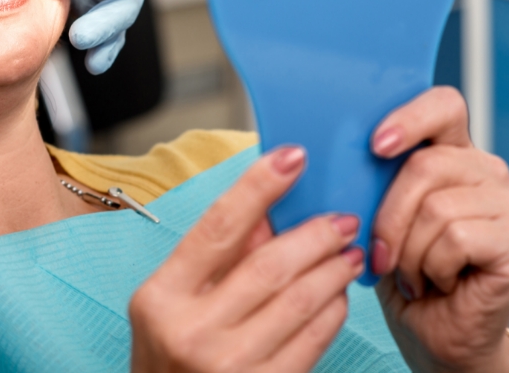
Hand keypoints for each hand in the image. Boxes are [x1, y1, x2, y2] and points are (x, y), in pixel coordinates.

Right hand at [130, 147, 364, 371]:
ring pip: (299, 302)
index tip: (292, 157)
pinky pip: (312, 341)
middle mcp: (191, 331)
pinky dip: (332, 312)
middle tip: (341, 219)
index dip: (258, 186)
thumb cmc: (169, 360)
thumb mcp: (171, 304)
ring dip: (333, 270)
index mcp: (160, 297)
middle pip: (269, 264)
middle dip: (315, 234)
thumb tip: (267, 209)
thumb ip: (215, 257)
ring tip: (348, 253)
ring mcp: (228, 365)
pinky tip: (337, 295)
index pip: (218, 227)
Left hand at [370, 87, 508, 371]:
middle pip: (426, 164)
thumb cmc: (398, 271)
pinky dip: (432, 267)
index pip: (443, 105)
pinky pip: (457, 238)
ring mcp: (508, 203)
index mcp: (449, 152)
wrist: (430, 331)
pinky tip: (437, 281)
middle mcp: (484, 170)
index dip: (410, 118)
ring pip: (437, 207)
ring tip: (413, 273)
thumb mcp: (372, 216)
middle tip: (380, 254)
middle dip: (388, 216)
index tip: (377, 145)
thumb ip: (367, 179)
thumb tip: (328, 157)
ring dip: (409, 251)